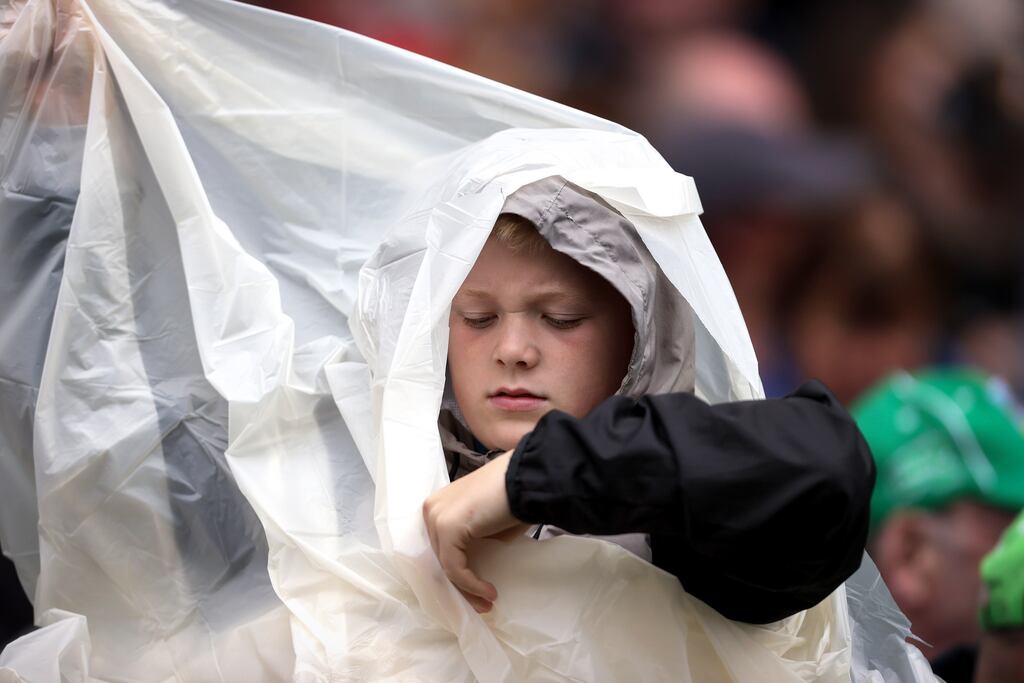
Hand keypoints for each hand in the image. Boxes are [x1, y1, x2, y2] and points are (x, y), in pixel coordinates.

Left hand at [422, 449, 527, 611]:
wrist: (529, 480)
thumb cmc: (515, 499)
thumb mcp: (486, 525)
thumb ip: (472, 540)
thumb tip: (472, 565)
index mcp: (439, 504)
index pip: (439, 547)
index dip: (456, 572)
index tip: (475, 591)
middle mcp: (432, 508)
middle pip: (440, 557)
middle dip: (461, 585)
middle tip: (483, 603)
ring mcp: (437, 515)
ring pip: (446, 565)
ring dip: (468, 589)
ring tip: (487, 602)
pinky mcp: (447, 526)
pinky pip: (455, 566)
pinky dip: (471, 584)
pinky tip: (489, 592)